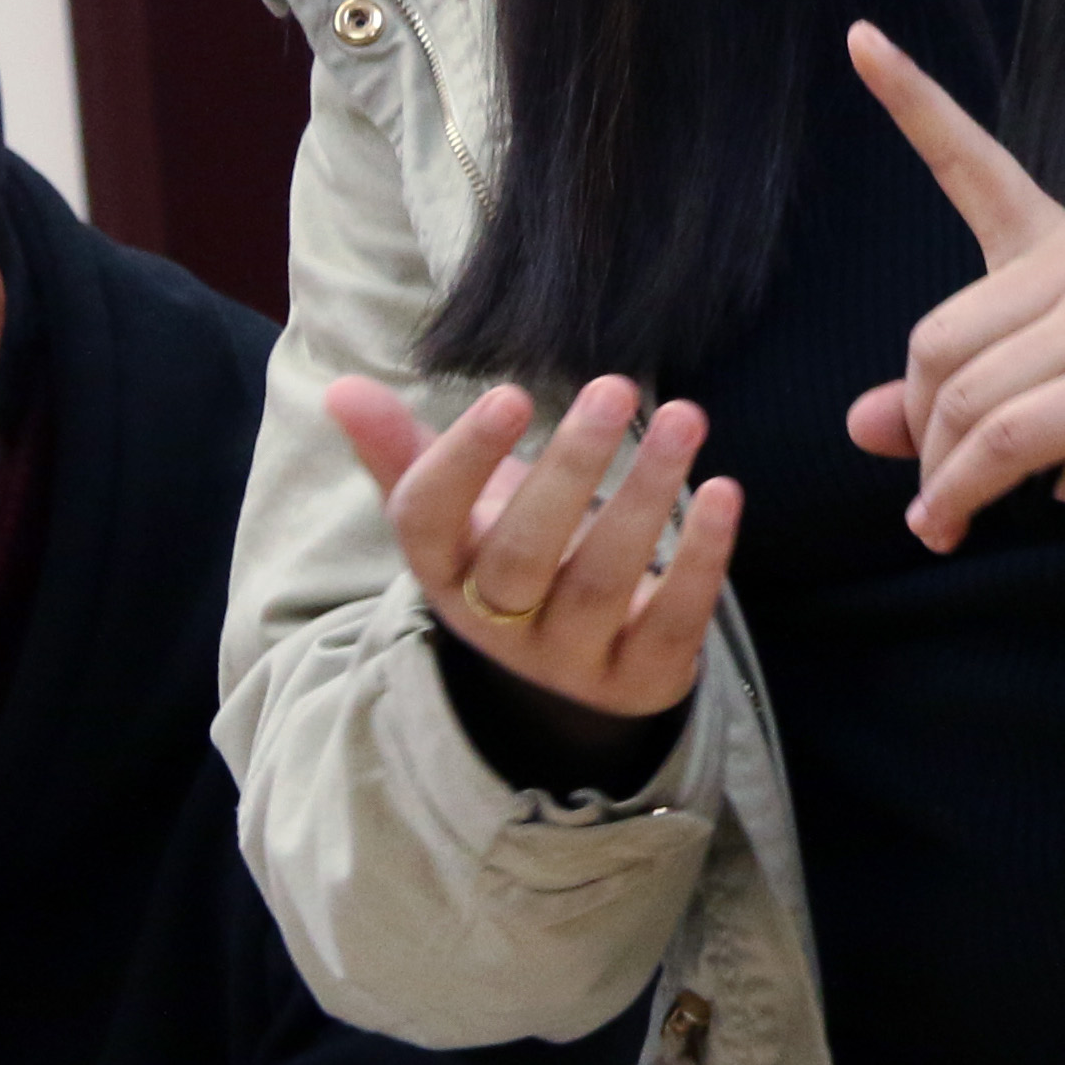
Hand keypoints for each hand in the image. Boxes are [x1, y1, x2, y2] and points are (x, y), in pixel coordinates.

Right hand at [329, 370, 740, 720]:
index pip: (430, 520)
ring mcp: (571, 659)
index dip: (464, 460)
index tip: (511, 393)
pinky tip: (723, 492)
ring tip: (685, 418)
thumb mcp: (456, 511)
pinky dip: (700, 557)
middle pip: (521, 555)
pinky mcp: (642, 677)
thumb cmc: (510, 554)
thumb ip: (402, 450)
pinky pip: (672, 621)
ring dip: (645, 496)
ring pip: (601, 584)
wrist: (574, 663)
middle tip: (613, 388)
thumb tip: (341, 388)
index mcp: (443, 572)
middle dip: (568, 471)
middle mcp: (498, 622)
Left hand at [838, 24, 1064, 546]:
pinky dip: (960, 492)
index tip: (859, 39)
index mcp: (1051, 246)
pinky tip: (948, 524)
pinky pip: (1002, 440)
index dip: (912, 102)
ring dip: (939, 471)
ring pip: (964, 398)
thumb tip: (860, 424)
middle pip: (936, 340)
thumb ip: (942, 398)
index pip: (972, 164)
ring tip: (943, 513)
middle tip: (934, 477)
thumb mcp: (1021, 392)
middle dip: (921, 423)